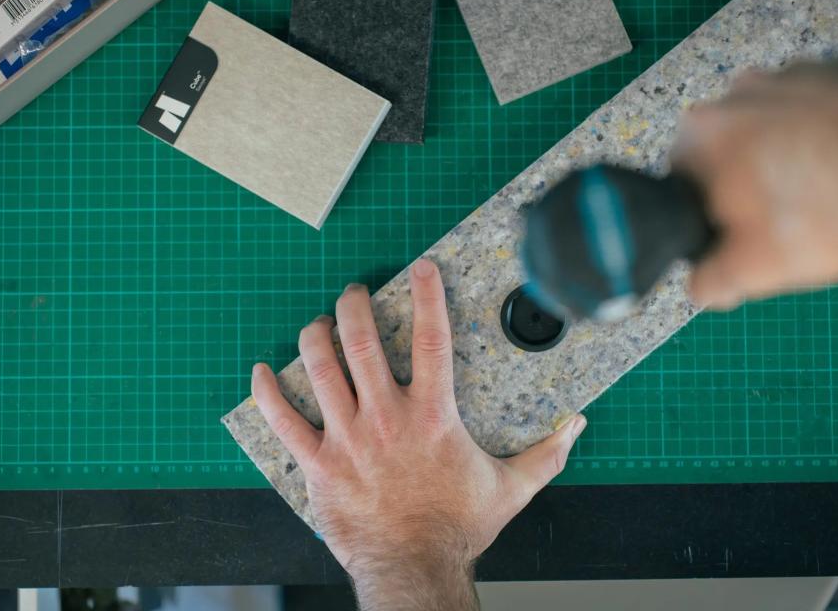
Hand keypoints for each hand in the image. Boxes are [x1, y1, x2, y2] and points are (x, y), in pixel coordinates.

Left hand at [250, 259, 586, 609]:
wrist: (415, 569)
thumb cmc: (458, 528)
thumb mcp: (513, 488)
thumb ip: (546, 454)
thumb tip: (575, 428)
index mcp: (432, 415)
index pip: (432, 338)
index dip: (427, 296)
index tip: (421, 268)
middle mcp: (386, 417)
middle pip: (363, 342)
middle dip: (355, 307)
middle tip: (354, 293)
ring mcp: (348, 439)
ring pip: (322, 369)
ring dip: (316, 336)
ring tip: (319, 322)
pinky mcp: (319, 464)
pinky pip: (283, 421)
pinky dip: (268, 393)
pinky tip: (262, 372)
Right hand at [674, 59, 837, 308]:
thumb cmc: (835, 203)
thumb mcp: (761, 266)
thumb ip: (713, 281)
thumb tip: (702, 283)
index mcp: (695, 139)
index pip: (679, 193)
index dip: (709, 222)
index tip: (745, 235)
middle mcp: (728, 95)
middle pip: (721, 160)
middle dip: (745, 189)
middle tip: (786, 215)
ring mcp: (779, 76)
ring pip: (764, 135)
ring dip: (781, 160)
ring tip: (822, 186)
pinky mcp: (824, 71)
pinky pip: (804, 114)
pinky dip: (816, 135)